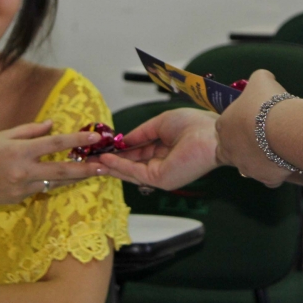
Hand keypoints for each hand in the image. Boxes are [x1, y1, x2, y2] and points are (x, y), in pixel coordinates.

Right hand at [0, 120, 106, 207]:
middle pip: (63, 170)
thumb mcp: (2, 135)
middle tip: (105, 166)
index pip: (56, 144)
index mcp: (19, 151)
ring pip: (54, 182)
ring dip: (73, 176)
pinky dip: (49, 181)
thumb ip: (31, 131)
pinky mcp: (17, 200)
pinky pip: (39, 188)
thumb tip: (53, 124)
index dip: (78, 139)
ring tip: (92, 170)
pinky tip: (56, 175)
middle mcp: (23, 172)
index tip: (96, 137)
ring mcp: (21, 189)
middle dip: (86, 169)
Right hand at [97, 108, 219, 189]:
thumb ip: (141, 133)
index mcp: (166, 148)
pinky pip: (135, 172)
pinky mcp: (159, 179)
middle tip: (91, 155)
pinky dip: (119, 166)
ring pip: (130, 170)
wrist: (211, 135)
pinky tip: (105, 159)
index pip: (139, 151)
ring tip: (91, 158)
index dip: (122, 149)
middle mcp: (162, 163)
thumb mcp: (161, 123)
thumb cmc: (193, 124)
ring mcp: (160, 173)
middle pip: (132, 163)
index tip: (105, 145)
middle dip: (112, 159)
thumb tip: (124, 140)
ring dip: (111, 164)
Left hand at [215, 70, 292, 186]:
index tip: (253, 116)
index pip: (225, 126)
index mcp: (223, 126)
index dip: (239, 121)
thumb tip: (263, 79)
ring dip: (260, 157)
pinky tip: (285, 159)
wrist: (283, 127)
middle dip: (245, 143)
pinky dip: (276, 171)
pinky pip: (269, 177)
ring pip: (250, 164)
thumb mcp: (260, 79)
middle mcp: (230, 149)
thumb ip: (258, 80)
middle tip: (262, 133)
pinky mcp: (265, 179)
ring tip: (276, 145)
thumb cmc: (266, 102)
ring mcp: (246, 166)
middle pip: (234, 148)